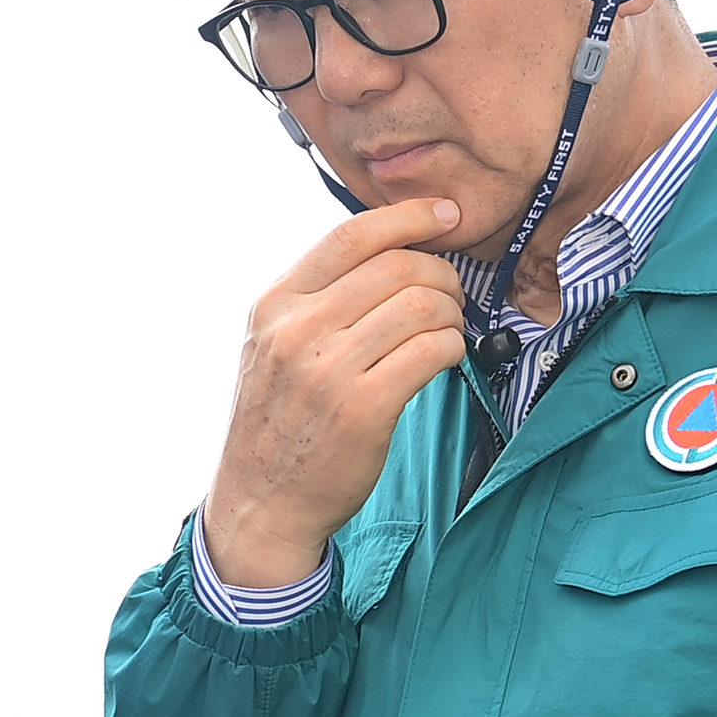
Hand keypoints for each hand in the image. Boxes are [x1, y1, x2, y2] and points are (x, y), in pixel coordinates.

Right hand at [200, 199, 466, 590]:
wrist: (262, 501)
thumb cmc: (280, 421)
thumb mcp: (273, 346)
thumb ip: (318, 299)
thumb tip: (393, 251)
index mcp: (275, 304)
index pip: (352, 234)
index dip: (411, 215)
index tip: (446, 215)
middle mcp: (297, 330)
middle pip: (398, 266)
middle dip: (443, 274)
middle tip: (453, 297)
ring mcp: (328, 370)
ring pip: (423, 305)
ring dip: (452, 314)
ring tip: (448, 332)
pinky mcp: (364, 409)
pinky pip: (433, 351)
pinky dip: (454, 348)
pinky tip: (447, 359)